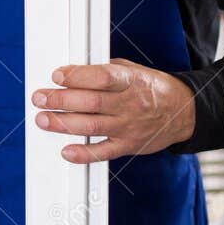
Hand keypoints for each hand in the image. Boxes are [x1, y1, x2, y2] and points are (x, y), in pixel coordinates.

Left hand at [31, 58, 196, 162]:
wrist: (183, 112)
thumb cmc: (152, 88)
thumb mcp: (132, 70)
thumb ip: (104, 71)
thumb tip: (72, 71)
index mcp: (130, 82)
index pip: (101, 78)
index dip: (77, 77)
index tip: (57, 76)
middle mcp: (129, 105)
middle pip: (91, 103)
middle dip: (60, 100)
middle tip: (40, 98)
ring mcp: (128, 127)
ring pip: (92, 126)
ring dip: (63, 124)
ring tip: (43, 119)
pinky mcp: (128, 146)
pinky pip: (104, 152)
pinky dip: (84, 154)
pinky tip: (67, 151)